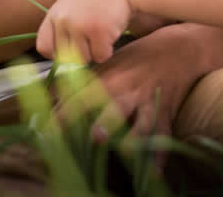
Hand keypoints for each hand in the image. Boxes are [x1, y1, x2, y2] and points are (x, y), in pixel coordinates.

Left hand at [36, 0, 133, 63]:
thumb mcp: (73, 7)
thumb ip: (64, 28)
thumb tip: (61, 60)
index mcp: (54, 13)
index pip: (43, 46)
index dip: (55, 53)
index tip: (68, 50)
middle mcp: (63, 19)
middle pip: (65, 57)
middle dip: (80, 53)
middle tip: (92, 37)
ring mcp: (80, 25)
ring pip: (84, 59)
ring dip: (95, 51)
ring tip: (102, 31)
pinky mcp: (98, 32)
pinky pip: (100, 56)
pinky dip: (108, 50)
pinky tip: (111, 31)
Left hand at [51, 26, 214, 165]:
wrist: (178, 49)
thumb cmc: (136, 57)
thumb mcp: (109, 63)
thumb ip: (85, 81)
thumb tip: (54, 96)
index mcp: (109, 78)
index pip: (81, 97)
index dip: (63, 114)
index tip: (45, 131)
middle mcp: (127, 91)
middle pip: (110, 107)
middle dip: (99, 122)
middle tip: (87, 137)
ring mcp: (147, 103)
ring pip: (139, 121)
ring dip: (131, 135)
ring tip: (124, 149)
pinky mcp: (165, 113)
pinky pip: (161, 135)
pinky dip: (158, 155)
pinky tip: (152, 173)